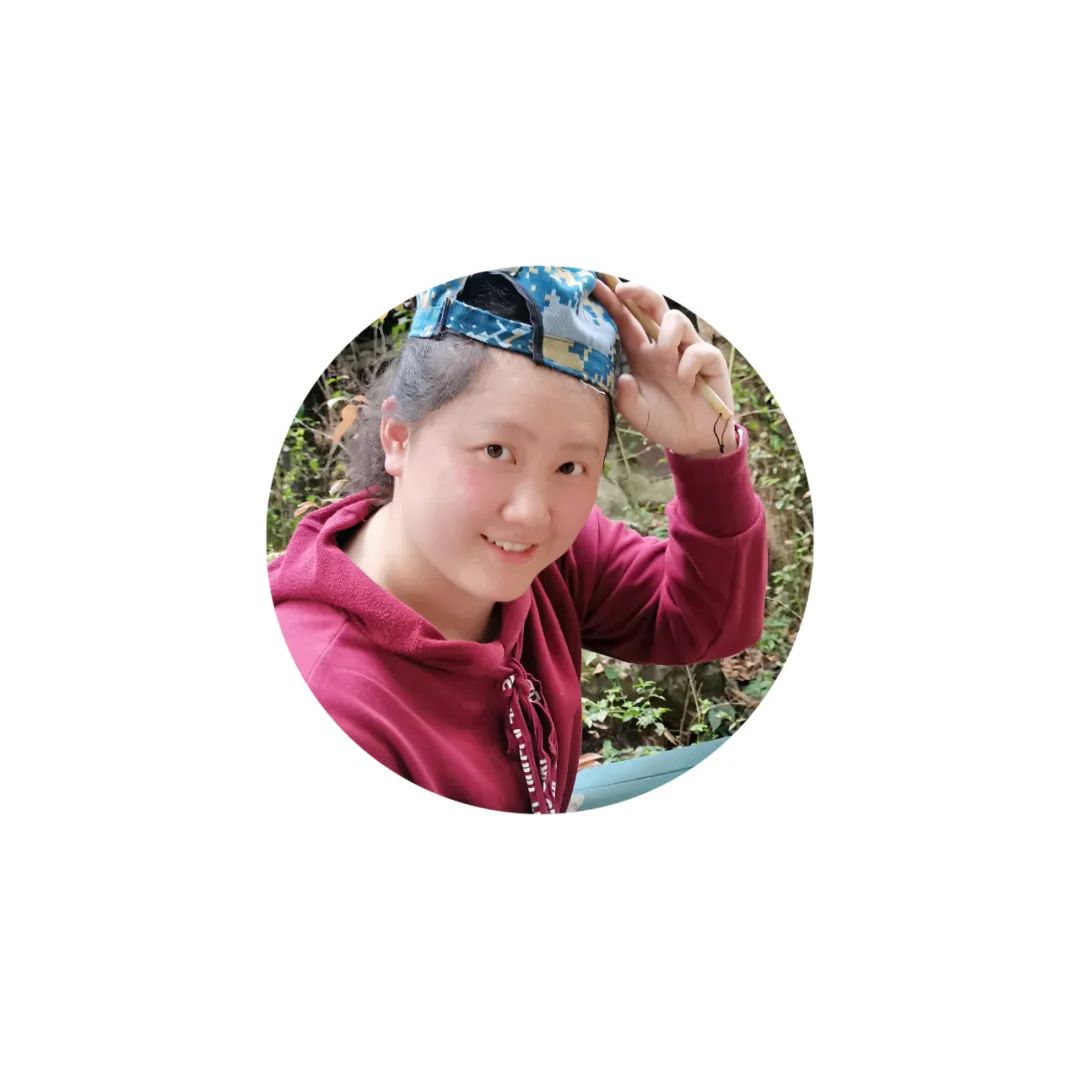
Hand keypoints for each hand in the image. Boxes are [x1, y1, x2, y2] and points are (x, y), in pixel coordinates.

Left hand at [592, 277, 737, 455]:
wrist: (694, 441)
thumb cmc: (663, 422)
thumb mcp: (638, 415)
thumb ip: (627, 400)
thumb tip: (623, 380)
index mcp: (642, 354)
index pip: (626, 322)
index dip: (613, 304)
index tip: (597, 285)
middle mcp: (663, 347)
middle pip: (653, 307)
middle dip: (638, 293)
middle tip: (621, 290)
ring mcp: (687, 351)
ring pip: (677, 320)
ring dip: (667, 331)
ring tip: (664, 351)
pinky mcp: (710, 362)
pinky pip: (701, 349)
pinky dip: (690, 362)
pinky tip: (685, 380)